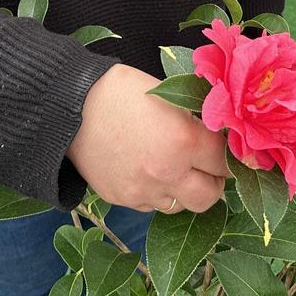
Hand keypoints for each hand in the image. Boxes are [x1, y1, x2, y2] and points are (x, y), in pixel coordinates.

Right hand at [66, 63, 228, 213]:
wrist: (68, 105)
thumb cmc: (118, 90)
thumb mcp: (165, 94)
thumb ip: (193, 119)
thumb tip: (216, 133)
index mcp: (184, 139)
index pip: (225, 160)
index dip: (228, 153)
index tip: (224, 148)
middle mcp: (168, 172)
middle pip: (210, 196)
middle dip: (213, 181)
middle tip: (207, 165)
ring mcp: (144, 190)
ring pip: (180, 205)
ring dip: (184, 189)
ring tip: (175, 168)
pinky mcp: (122, 199)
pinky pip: (150, 205)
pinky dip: (156, 193)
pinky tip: (147, 170)